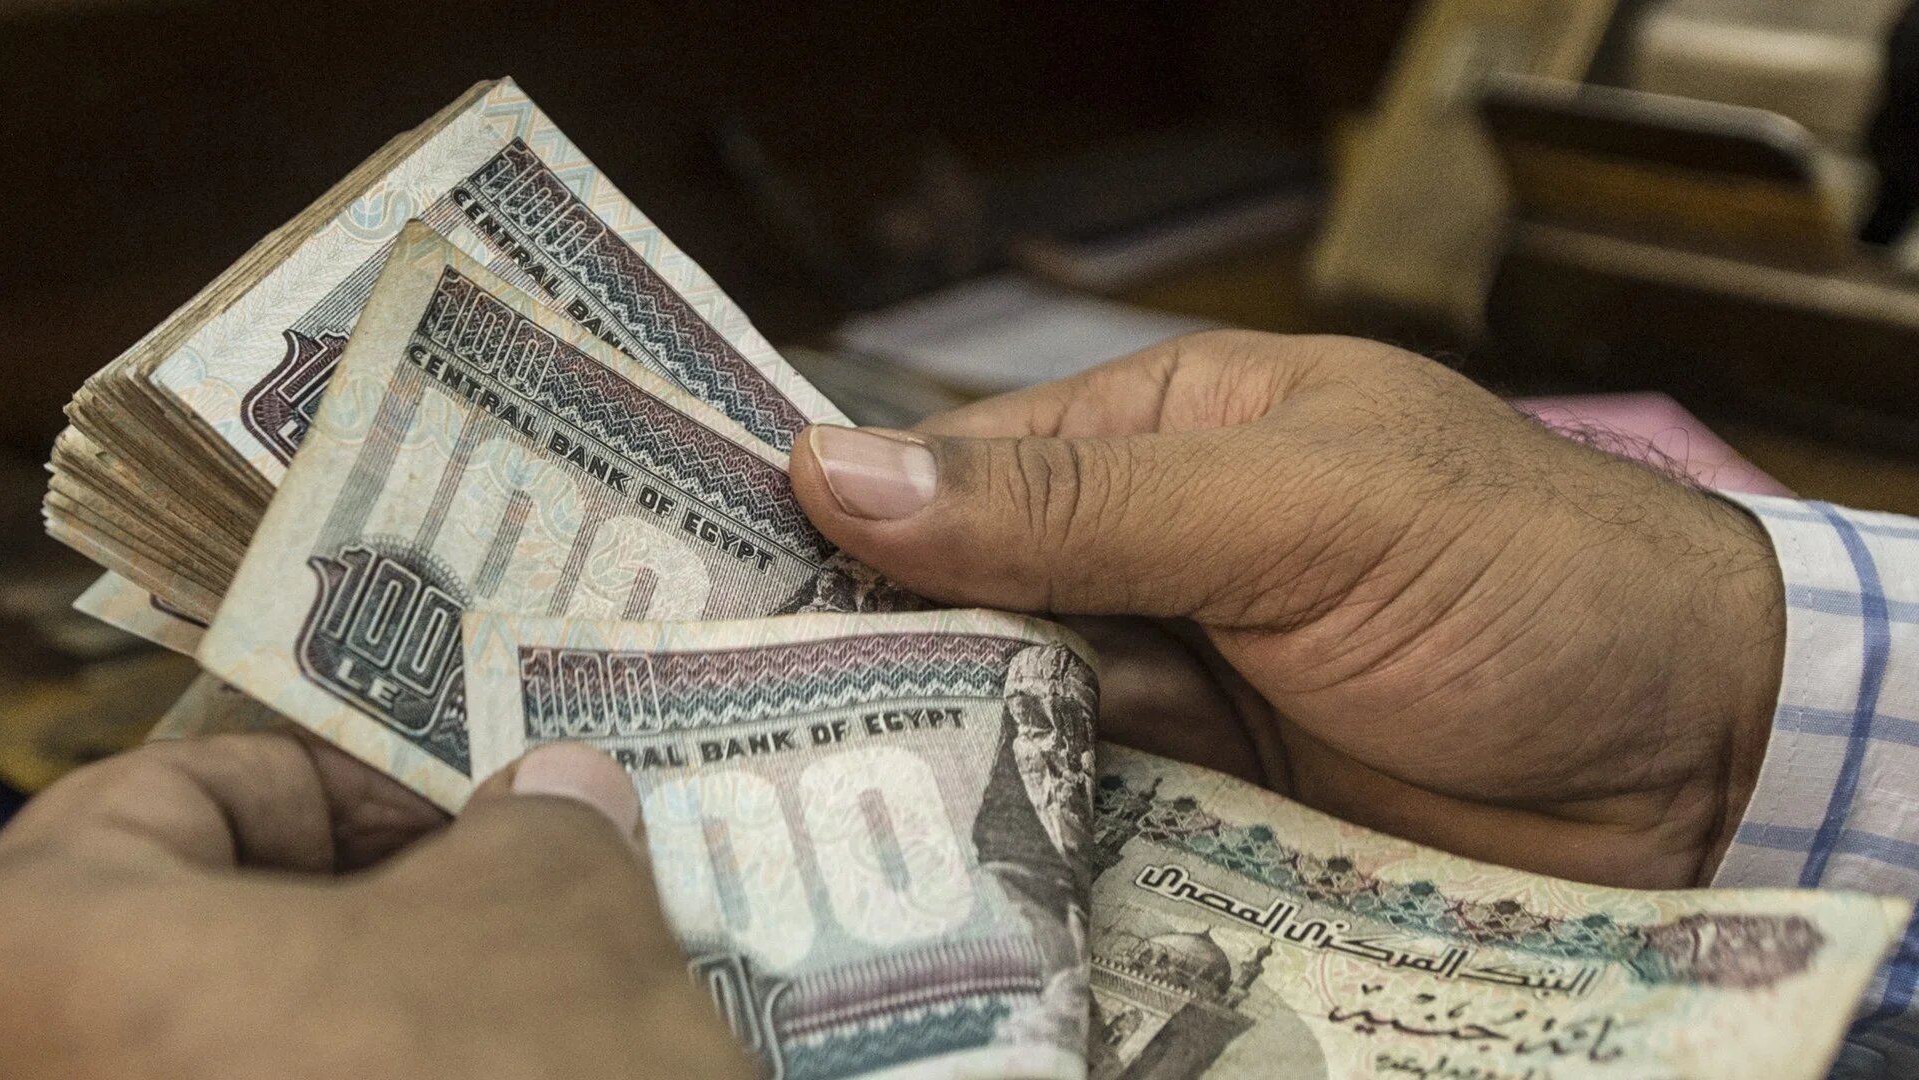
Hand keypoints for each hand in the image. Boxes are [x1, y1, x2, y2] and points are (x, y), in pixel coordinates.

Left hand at [0, 733, 750, 1079]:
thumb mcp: (553, 918)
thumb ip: (544, 830)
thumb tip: (557, 799)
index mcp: (42, 963)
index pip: (169, 800)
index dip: (341, 784)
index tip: (465, 813)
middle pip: (203, 960)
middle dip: (376, 927)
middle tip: (516, 912)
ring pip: (245, 1075)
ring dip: (382, 1041)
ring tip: (533, 1030)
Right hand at [790, 331, 1784, 889]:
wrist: (1703, 757)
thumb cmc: (1527, 575)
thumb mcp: (1307, 505)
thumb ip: (1083, 504)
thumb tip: (840, 468)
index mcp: (1164, 440)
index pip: (959, 474)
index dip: (842, 526)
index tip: (706, 598)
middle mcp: (1152, 565)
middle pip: (966, 614)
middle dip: (872, 668)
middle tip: (733, 737)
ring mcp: (1178, 697)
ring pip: (1011, 729)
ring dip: (939, 771)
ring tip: (812, 825)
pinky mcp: (1209, 814)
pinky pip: (1082, 827)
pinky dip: (1021, 852)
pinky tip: (939, 886)